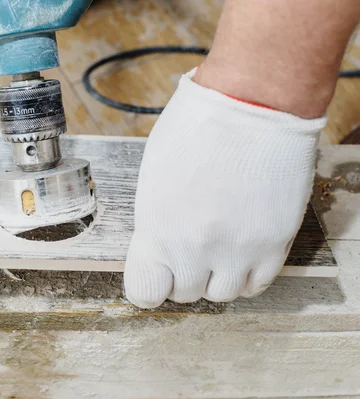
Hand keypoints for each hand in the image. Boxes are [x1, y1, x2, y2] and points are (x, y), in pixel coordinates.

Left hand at [124, 70, 325, 307]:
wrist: (252, 104)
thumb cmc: (197, 128)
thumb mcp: (153, 175)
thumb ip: (154, 218)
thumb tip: (158, 242)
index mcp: (157, 228)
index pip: (144, 291)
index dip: (150, 283)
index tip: (156, 274)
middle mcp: (195, 248)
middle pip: (184, 293)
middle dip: (183, 275)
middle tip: (189, 249)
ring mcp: (237, 250)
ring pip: (222, 294)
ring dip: (216, 277)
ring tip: (218, 247)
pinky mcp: (273, 244)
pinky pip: (258, 284)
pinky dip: (247, 274)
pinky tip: (242, 251)